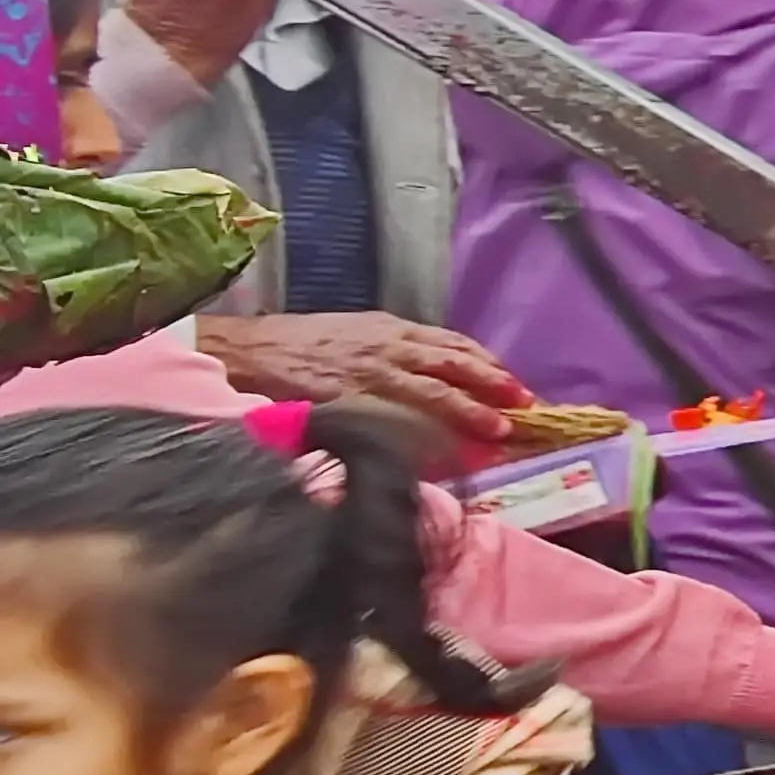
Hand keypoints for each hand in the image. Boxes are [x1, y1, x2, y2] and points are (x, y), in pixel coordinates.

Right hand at [189, 311, 535, 438]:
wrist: (250, 350)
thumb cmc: (300, 344)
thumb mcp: (356, 335)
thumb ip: (394, 353)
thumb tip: (432, 376)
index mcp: (392, 329)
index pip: (453, 344)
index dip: (487, 363)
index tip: (513, 382)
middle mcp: (389, 346)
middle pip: (455, 363)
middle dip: (494, 383)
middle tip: (525, 403)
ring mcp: (371, 372)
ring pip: (434, 389)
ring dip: (470, 409)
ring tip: (498, 427)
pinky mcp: (349, 398)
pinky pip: (395, 415)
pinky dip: (423, 430)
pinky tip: (444, 445)